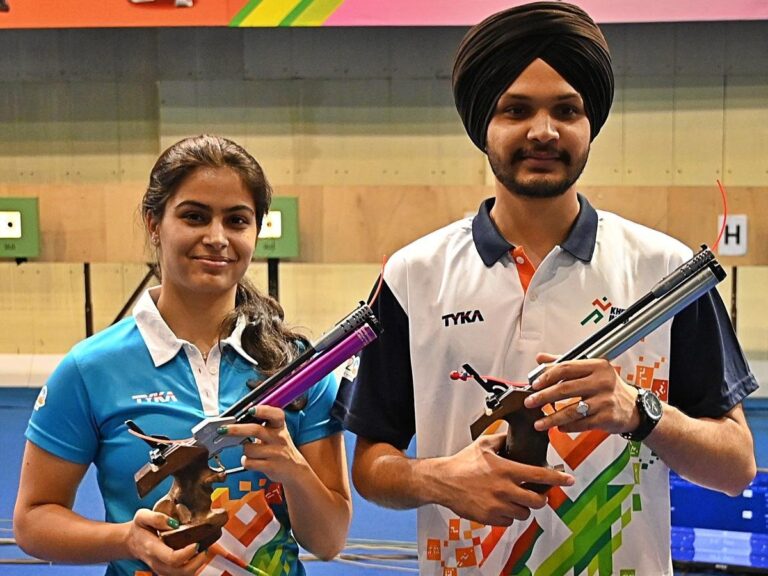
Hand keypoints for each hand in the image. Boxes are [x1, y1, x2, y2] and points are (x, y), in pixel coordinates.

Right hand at [125, 509, 205, 575]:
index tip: (196, 543)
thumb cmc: (139, 528)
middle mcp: (157, 563)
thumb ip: (156, 517)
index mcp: (152, 548)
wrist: (131, 542)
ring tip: (202, 552)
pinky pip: (181, 575)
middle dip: (197, 562)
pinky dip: (192, 568)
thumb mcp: (142, 516)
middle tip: (204, 548)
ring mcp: (161, 569)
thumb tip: (174, 523)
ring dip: (196, 566)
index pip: (172, 558)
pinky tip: (196, 556)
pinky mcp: (166, 572)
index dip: (187, 553)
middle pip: (180, 572)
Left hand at [223, 405, 308, 485]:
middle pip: (255, 430)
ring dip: (244, 450)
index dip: (263, 410)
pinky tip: (252, 461)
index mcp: (280, 426)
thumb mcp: (275, 432)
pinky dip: (246, 462)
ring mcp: (276, 453)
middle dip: (236, 429)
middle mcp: (279, 437)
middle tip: (222, 429)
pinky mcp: (272, 466)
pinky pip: (250, 463)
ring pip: (249, 449)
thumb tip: (235, 421)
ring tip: (250, 451)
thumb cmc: (278, 447)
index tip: (251, 409)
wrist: (294, 469)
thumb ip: (260, 425)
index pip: (275, 414)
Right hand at [436, 432, 574, 525]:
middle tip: (537, 494)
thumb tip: (513, 435)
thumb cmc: (462, 463)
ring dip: (523, 507)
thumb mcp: (483, 444)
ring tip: (515, 500)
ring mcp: (497, 506)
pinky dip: (509, 516)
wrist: (443, 481)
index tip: (569, 480)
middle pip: (537, 501)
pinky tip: (502, 506)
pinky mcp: (489, 518)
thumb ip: (502, 439)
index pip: (539, 475)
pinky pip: (508, 522)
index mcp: (506, 470)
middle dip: (541, 498)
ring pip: (524, 513)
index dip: (558, 478)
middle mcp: (504, 489)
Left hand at [524, 353, 639, 434]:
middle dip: (543, 397)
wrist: (634, 407)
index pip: (566, 368)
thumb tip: (541, 358)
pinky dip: (567, 427)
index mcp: (596, 366)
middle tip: (530, 402)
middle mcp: (602, 381)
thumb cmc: (609, 387)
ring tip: (539, 423)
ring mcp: (605, 400)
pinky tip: (558, 427)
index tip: (534, 384)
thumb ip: (565, 364)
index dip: (547, 376)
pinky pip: (581, 424)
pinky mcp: (607, 418)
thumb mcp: (591, 370)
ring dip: (551, 418)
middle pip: (565, 389)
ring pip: (571, 410)